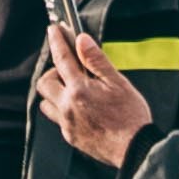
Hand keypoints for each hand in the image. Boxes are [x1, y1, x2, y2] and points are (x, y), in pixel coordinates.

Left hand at [36, 28, 150, 169]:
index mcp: (79, 90)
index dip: (57, 41)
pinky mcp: (68, 135)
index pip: (62, 59)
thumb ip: (97, 61)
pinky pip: (56, 117)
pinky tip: (80, 107)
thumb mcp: (118, 82)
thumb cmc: (131, 115)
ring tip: (75, 89)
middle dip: (54, 72)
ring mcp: (65, 123)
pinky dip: (62, 108)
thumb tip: (82, 41)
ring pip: (46, 102)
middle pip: (44, 82)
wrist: (133, 149)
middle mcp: (67, 106)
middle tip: (71, 69)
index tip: (53, 29)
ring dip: (55, 92)